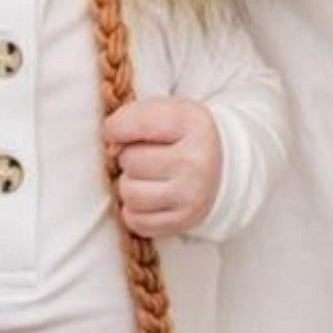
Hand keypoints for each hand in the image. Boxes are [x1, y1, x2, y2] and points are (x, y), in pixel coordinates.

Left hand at [104, 96, 221, 239]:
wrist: (220, 167)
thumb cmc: (182, 136)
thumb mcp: (164, 111)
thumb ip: (131, 118)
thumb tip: (112, 149)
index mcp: (192, 123)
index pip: (136, 123)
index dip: (116, 128)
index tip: (118, 131)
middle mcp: (196, 161)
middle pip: (129, 160)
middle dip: (129, 157)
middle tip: (147, 157)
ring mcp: (191, 195)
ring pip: (128, 192)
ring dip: (130, 184)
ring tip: (149, 177)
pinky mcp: (184, 221)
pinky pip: (135, 220)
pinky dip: (135, 209)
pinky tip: (151, 197)